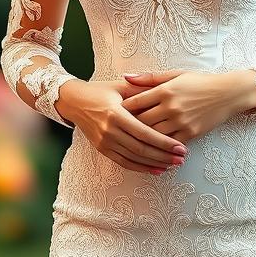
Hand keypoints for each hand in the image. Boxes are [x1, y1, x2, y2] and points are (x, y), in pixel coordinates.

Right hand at [58, 78, 187, 174]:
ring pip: (134, 158)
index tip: (180, 147)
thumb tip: (166, 93)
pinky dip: (141, 168)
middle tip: (181, 158)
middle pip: (141, 149)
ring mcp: (104, 142)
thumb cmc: (100, 91)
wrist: (74, 101)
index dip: (164, 142)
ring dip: (155, 164)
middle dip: (163, 156)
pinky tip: (155, 169)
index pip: (144, 133)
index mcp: (116, 114)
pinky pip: (124, 162)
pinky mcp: (102, 149)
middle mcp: (109, 131)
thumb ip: (142, 90)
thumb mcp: (120, 86)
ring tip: (172, 165)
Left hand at [120, 69, 248, 142]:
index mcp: (165, 90)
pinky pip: (169, 144)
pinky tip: (151, 149)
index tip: (113, 112)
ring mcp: (181, 121)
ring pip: (153, 135)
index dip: (122, 109)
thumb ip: (149, 77)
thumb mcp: (176, 74)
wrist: (228, 93)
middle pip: (141, 121)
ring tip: (130, 141)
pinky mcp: (191, 133)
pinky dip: (159, 147)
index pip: (136, 102)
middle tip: (117, 130)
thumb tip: (125, 77)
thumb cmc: (200, 81)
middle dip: (128, 126)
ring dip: (142, 139)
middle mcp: (171, 106)